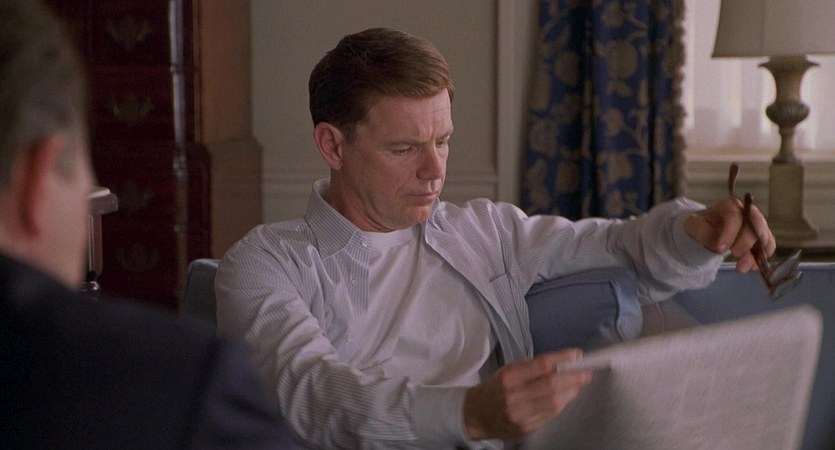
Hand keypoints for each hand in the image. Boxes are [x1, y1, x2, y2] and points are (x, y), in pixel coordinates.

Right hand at [462, 349, 592, 440]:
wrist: (478, 415)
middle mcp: (513, 397)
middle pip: (550, 385)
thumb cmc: (497, 388)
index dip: (561, 359)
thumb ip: (533, 367)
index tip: (577, 354)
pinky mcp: (526, 428)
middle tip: (587, 371)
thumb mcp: (509, 370)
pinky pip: (550, 415)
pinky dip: (562, 404)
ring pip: (553, 403)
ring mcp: (520, 415)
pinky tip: (567, 396)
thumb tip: (564, 361)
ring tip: (581, 383)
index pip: (539, 366)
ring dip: (571, 391)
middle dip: (573, 377)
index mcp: (508, 377)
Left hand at [683, 196, 775, 272]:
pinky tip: (753, 268)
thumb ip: (703, 233)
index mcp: (730, 205)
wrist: (709, 230)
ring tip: (742, 268)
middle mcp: (748, 212)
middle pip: (754, 225)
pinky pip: (768, 246)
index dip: (730, 232)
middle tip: (734, 255)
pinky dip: (762, 257)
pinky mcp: (761, 237)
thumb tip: (720, 246)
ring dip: (756, 254)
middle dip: (746, 242)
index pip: (734, 216)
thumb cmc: (702, 225)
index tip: (721, 248)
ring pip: (764, 237)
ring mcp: (757, 224)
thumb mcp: (694, 226)